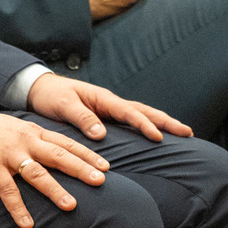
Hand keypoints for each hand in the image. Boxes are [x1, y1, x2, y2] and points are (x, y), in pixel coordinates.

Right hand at [0, 103, 108, 227]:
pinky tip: (27, 225)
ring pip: (36, 173)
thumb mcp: (14, 128)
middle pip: (58, 155)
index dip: (87, 154)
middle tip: (102, 181)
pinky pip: (7, 191)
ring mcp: (8, 155)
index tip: (106, 165)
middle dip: (81, 168)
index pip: (65, 142)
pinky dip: (17, 208)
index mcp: (32, 132)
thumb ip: (33, 139)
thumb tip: (52, 150)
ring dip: (54, 190)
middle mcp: (24, 142)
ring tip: (71, 205)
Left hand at [27, 72, 193, 142]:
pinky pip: (131, 121)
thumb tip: (102, 135)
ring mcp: (110, 108)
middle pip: (144, 111)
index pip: (130, 112)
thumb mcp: (63, 106)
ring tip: (183, 133)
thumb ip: (82, 118)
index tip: (159, 138)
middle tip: (188, 133)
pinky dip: (147, 126)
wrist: (40, 89)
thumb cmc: (51, 96)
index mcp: (103, 98)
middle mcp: (110, 102)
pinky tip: (157, 136)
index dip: (145, 125)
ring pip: (142, 114)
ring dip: (162, 123)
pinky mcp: (106, 116)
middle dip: (166, 121)